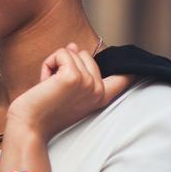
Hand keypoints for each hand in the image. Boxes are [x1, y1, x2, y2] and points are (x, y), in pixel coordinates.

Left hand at [6, 42, 133, 142]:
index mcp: (100, 97)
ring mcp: (88, 83)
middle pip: (85, 55)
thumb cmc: (43, 111)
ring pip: (72, 52)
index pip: (125, 79)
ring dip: (54, 66)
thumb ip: (76, 68)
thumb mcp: (67, 89)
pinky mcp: (73, 76)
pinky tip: (44, 83)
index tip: (142, 68)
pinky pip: (61, 53)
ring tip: (49, 88)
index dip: (132, 70)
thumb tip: (74, 45)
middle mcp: (98, 90)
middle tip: (55, 89)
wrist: (28, 127)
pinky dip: (48, 64)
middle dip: (66, 65)